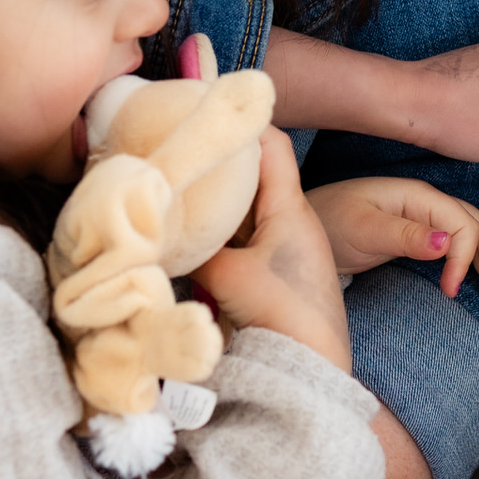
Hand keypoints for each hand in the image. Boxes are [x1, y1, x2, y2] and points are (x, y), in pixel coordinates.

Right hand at [198, 126, 353, 370]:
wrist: (312, 366)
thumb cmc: (282, 312)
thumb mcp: (228, 274)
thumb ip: (196, 247)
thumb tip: (165, 234)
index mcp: (290, 207)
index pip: (271, 145)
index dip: (243, 124)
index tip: (209, 112)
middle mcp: (293, 220)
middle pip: (255, 176)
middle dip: (222, 166)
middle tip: (183, 156)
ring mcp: (289, 248)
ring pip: (249, 210)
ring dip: (222, 204)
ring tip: (182, 194)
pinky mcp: (281, 275)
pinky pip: (249, 240)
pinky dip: (226, 235)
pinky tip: (198, 240)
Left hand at [307, 178, 478, 302]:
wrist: (296, 226)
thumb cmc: (324, 223)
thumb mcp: (361, 230)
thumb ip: (403, 235)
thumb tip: (446, 242)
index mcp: (416, 196)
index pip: (461, 224)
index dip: (463, 258)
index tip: (449, 293)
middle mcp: (425, 203)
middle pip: (475, 226)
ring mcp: (421, 216)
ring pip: (471, 232)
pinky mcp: (415, 231)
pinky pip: (458, 233)